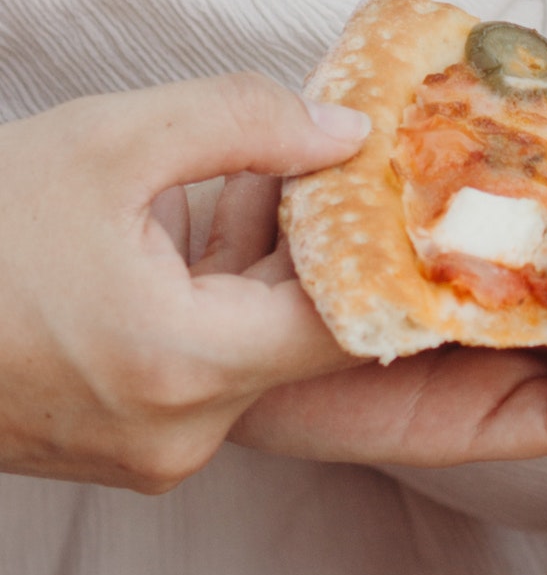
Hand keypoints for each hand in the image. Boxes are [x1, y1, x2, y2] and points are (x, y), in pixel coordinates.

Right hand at [0, 75, 372, 491]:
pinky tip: (193, 215)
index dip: (380, 247)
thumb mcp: (115, 140)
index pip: (346, 323)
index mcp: (185, 366)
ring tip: (250, 167)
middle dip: (317, 239)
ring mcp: (143, 451)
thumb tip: (346, 136)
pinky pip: (202, 367)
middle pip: (302, 334)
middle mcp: (176, 434)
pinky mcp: (113, 445)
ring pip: (253, 347)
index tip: (404, 180)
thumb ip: (247, 123)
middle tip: (325, 149)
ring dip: (262, 261)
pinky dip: (214, 296)